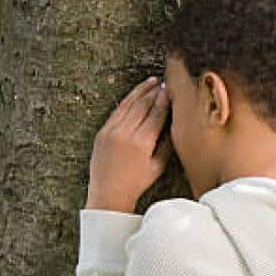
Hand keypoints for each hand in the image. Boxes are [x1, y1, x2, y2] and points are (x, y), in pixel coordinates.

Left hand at [85, 78, 170, 212]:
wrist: (108, 193)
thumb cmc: (137, 183)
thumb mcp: (158, 165)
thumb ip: (167, 142)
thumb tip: (174, 121)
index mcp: (141, 142)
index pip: (156, 113)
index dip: (165, 100)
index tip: (172, 91)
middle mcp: (124, 133)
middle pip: (143, 105)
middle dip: (155, 92)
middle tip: (165, 84)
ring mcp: (111, 131)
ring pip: (128, 103)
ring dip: (141, 91)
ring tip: (152, 82)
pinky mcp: (102, 132)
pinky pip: (117, 111)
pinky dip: (128, 100)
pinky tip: (136, 94)